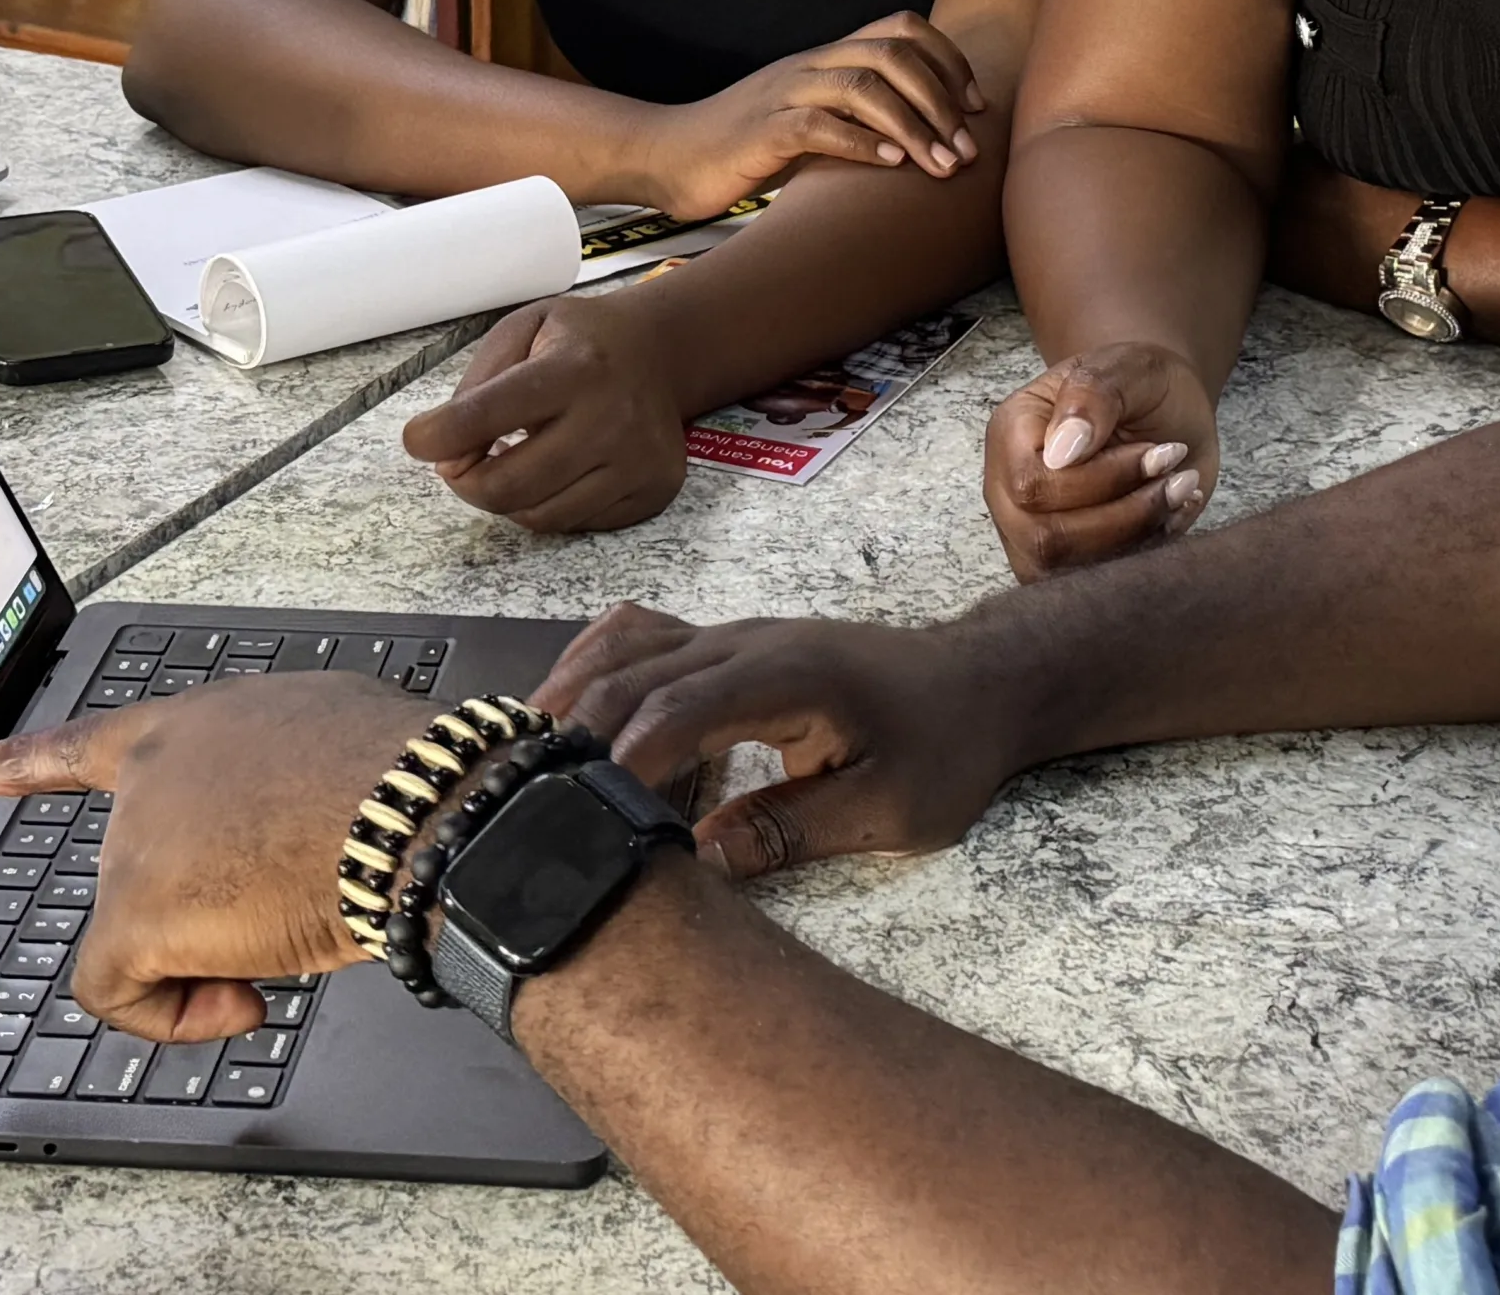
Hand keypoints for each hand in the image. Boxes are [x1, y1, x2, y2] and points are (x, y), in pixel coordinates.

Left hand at [0, 672, 429, 1041]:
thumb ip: (280, 779)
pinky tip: (239, 1003)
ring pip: (144, 935)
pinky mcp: (134, 912)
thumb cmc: (395, 780)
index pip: (96, 740)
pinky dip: (172, 1015)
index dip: (33, 761)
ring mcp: (135, 842)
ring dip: (213, 954)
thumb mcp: (329, 746)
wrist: (407, 815)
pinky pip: (118, 993)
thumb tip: (298, 829)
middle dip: (202, 910)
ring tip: (288, 935)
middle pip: (143, 869)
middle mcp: (150, 774)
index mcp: (196, 724)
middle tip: (280, 915)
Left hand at [404, 289, 693, 532]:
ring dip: (505, 498)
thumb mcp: (523, 330)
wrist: (660, 351)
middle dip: (466, 481)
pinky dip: (546, 505)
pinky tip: (550, 471)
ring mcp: (638, 461)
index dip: (437, 436)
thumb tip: (447, 456)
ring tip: (507, 462)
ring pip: (538, 516)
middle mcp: (612, 418)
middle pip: (508, 486)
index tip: (419, 440)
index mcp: (575, 367)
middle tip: (459, 464)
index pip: (486, 415)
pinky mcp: (653, 490)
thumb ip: (477, 386)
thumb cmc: (581, 339)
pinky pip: (575, 524)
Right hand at [535, 602, 1028, 877]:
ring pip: (627, 643)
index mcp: (789, 675)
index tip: (578, 812)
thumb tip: (699, 863)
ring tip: (517, 757)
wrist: (982, 682)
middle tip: (518, 797)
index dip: (622, 757)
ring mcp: (736, 635)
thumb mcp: (890, 811)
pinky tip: (563, 711)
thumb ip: (792, 832)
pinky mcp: (731, 644)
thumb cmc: (947, 747)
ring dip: (570, 692)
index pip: (680, 705)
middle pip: (635, 669)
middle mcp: (749, 641)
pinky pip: (643, 637)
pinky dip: (593, 667)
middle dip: (572, 728)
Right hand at [630, 12, 983, 222]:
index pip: (902, 30)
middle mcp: (810, 66)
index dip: (949, 62)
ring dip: (914, 126)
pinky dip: (862, 143)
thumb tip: (925, 137)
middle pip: (893, 53)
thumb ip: (855, 118)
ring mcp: (784, 94)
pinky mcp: (761, 131)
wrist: (667, 157)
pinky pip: (818, 125)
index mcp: (825, 58)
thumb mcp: (811, 123)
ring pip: (863, 86)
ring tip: (941, 166)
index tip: (975, 109)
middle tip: (966, 150)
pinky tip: (891, 165)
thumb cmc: (744, 148)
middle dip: (942, 100)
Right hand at [983, 341, 1214, 578]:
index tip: (1159, 453)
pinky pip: (1092, 585)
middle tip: (1177, 476)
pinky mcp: (1060, 565)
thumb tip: (1062, 451)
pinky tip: (1170, 516)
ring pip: (1069, 571)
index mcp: (1011, 432)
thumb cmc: (1139, 384)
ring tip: (1179, 491)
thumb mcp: (1127, 367)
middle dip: (1126, 515)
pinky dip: (1142, 556)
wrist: (1162, 408)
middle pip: (1046, 539)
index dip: (1102, 481)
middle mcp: (1008, 489)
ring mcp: (1028, 533)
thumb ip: (1094, 396)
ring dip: (1137, 537)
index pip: (1034, 485)